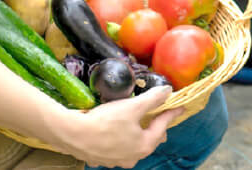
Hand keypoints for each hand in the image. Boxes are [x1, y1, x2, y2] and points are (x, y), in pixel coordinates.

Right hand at [60, 86, 180, 167]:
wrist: (72, 134)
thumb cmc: (105, 122)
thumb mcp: (133, 106)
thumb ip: (153, 99)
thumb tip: (168, 91)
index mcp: (144, 145)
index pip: (162, 126)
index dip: (171, 113)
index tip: (179, 107)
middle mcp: (132, 157)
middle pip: (150, 140)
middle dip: (156, 127)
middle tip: (160, 116)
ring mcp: (116, 161)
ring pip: (134, 146)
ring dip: (138, 135)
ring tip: (140, 124)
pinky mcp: (101, 159)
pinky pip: (117, 149)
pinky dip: (121, 140)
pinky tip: (118, 133)